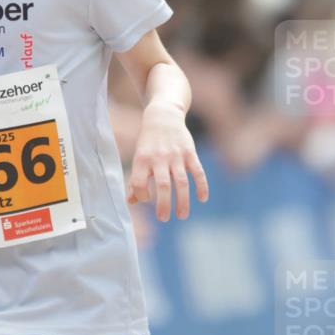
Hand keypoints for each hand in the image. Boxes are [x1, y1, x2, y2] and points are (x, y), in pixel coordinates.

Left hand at [126, 102, 208, 220]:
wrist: (163, 116)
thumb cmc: (148, 142)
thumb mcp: (139, 157)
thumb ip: (136, 179)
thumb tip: (131, 202)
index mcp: (142, 159)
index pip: (140, 182)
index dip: (142, 195)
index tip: (146, 199)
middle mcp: (159, 157)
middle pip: (162, 185)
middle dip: (163, 204)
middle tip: (163, 218)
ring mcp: (176, 155)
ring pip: (181, 182)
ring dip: (182, 201)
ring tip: (182, 216)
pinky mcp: (190, 153)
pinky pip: (198, 172)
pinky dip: (202, 186)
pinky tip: (202, 199)